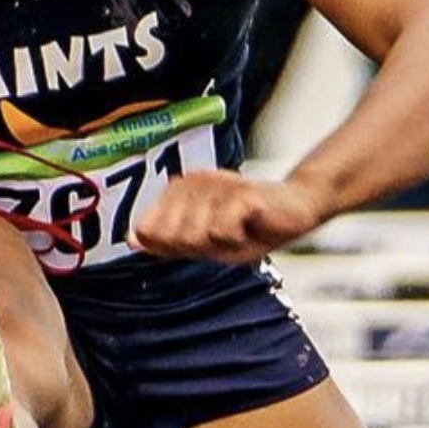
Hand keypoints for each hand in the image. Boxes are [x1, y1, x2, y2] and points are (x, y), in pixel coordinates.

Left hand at [128, 169, 322, 263]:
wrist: (297, 210)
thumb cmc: (250, 226)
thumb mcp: (204, 240)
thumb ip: (167, 239)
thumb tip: (131, 239)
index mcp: (179, 189)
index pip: (148, 229)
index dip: (171, 244)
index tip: (201, 238)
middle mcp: (193, 182)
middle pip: (171, 235)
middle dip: (196, 245)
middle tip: (223, 234)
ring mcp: (216, 185)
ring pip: (194, 234)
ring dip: (220, 241)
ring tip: (238, 229)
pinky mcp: (241, 193)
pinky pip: (220, 231)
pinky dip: (236, 237)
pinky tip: (249, 226)